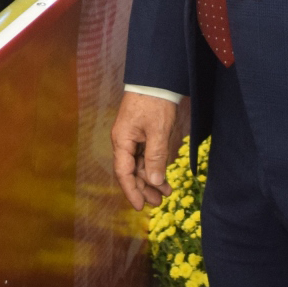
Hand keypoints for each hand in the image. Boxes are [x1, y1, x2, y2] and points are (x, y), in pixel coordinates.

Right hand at [111, 90, 181, 209]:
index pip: (123, 172)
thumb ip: (155, 157)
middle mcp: (124, 141)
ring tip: (165, 193)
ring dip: (151, 179)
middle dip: (143, 188)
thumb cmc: (154, 102)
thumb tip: (153, 181)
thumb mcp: (158, 131)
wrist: (156, 79)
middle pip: (130, 171)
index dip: (131, 191)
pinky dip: (154, 167)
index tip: (139, 207)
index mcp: (122, 140)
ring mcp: (132, 137)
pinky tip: (164, 177)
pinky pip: (145, 155)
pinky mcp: (141, 133)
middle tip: (158, 202)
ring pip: (139, 165)